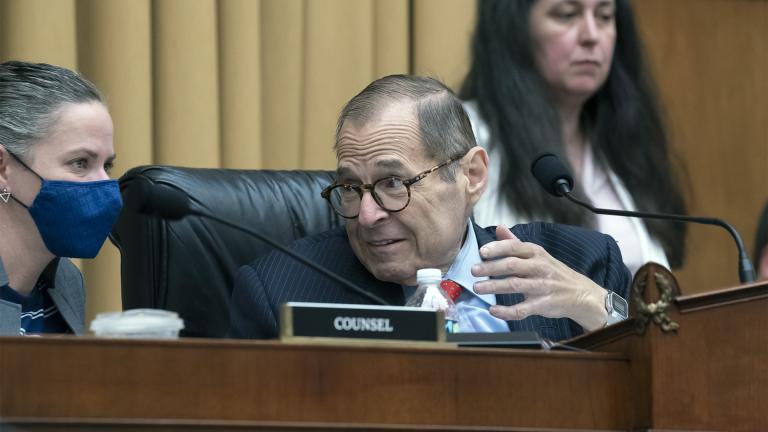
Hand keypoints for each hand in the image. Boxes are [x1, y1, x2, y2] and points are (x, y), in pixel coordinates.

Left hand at [472, 225, 607, 330]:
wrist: (581, 294)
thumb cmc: (554, 273)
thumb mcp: (538, 254)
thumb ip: (516, 243)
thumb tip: (499, 228)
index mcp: (537, 253)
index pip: (515, 247)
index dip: (497, 248)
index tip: (482, 252)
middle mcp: (540, 268)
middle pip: (512, 265)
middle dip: (490, 268)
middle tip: (474, 271)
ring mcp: (542, 287)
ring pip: (515, 285)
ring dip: (494, 286)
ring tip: (478, 288)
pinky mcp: (543, 304)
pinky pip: (522, 309)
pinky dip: (506, 311)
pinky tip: (494, 309)